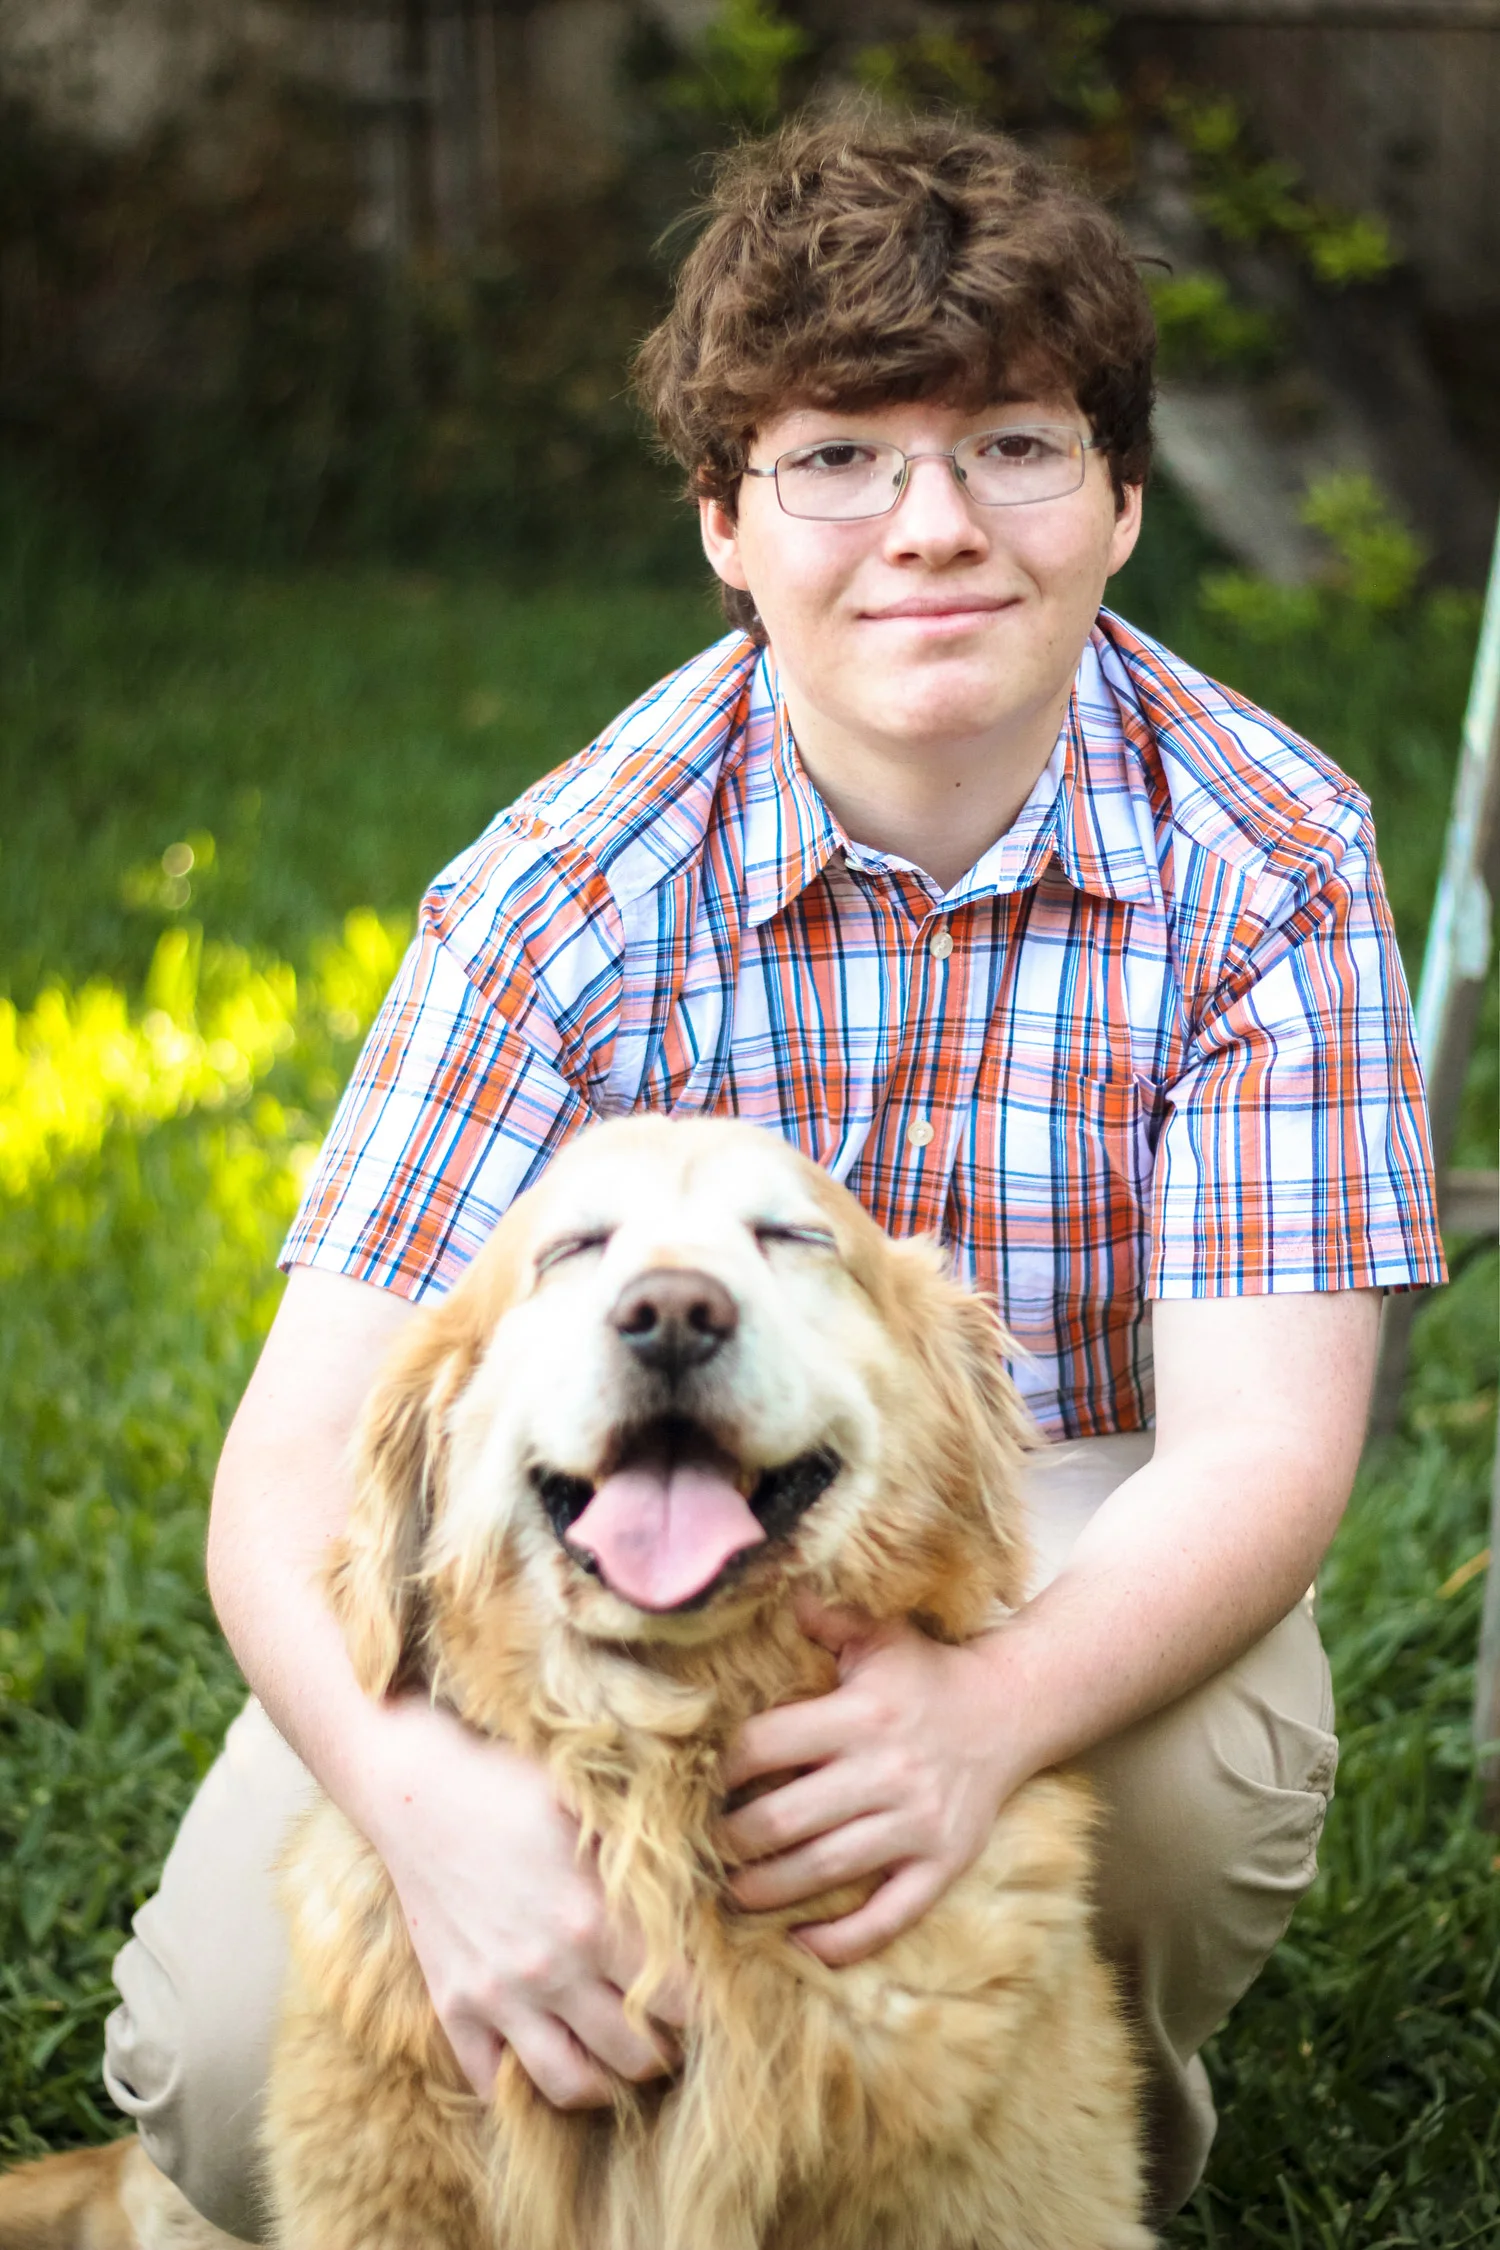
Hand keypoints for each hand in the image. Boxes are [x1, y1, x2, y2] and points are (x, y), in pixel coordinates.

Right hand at [353, 1698, 687, 2108]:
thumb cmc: (511, 1785)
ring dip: (606, 2084)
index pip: (680, 1999)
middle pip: (635, 2054)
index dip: (703, 2004)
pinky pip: (493, 2082)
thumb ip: (642, 1853)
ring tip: (617, 2062)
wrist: (416, 1791)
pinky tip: (547, 2059)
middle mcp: (550, 1971)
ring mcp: (497, 1996)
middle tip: (670, 2033)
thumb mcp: (589, 1805)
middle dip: (665, 2050)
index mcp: (595, 1920)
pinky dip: (524, 2087)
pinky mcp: (453, 2007)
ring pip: (569, 2085)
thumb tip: (706, 1873)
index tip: (704, 1994)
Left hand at [720, 1596, 1021, 1966]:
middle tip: (703, 1848)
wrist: (1013, 1710)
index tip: (697, 1783)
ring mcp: (917, 1825)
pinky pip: (888, 1916)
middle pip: (783, 1820)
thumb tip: (780, 1593)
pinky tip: (801, 1943)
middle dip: (731, 1839)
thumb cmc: (928, 1674)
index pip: (766, 1747)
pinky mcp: (943, 1865)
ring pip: (823, 1871)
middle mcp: (885, 1772)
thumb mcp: (880, 1637)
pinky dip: (842, 1940)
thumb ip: (827, 1619)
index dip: (723, 1769)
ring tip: (731, 1892)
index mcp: (860, 1715)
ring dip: (766, 1890)